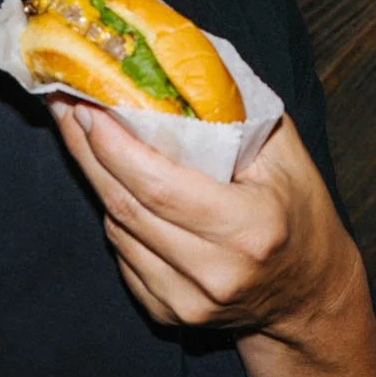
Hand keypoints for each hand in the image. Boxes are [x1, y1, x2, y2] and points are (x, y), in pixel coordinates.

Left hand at [52, 104, 364, 348]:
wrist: (310, 293)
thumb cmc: (301, 212)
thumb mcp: (285, 155)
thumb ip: (236, 114)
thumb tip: (182, 63)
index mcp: (249, 228)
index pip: (160, 186)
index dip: (115, 147)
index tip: (89, 105)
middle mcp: (215, 272)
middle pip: (127, 206)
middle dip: (88, 150)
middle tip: (66, 106)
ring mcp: (188, 300)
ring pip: (118, 230)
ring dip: (96, 179)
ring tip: (83, 135)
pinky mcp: (169, 313)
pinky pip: (123, 255)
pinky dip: (117, 216)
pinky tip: (117, 185)